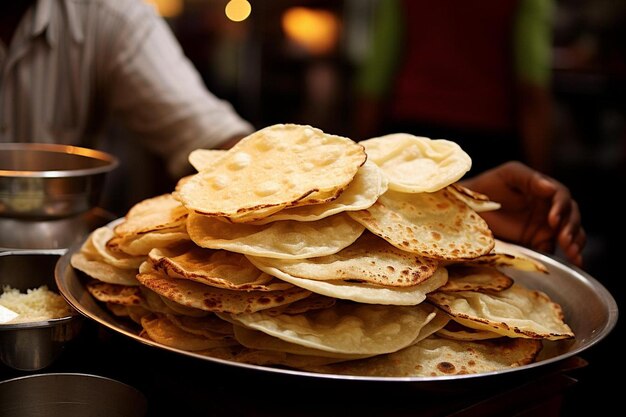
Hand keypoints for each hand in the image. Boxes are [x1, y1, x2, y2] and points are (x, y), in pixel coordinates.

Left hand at [460, 161, 584, 266]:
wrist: (469, 206)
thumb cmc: (489, 185)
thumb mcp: (509, 174)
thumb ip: (529, 178)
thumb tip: (551, 188)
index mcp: (545, 190)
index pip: (562, 197)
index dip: (561, 208)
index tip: (552, 220)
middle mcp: (550, 207)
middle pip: (571, 216)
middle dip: (571, 228)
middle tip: (565, 241)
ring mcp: (546, 225)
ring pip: (571, 232)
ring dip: (575, 242)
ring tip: (573, 254)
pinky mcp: (539, 241)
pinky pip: (557, 248)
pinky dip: (570, 255)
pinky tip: (575, 262)